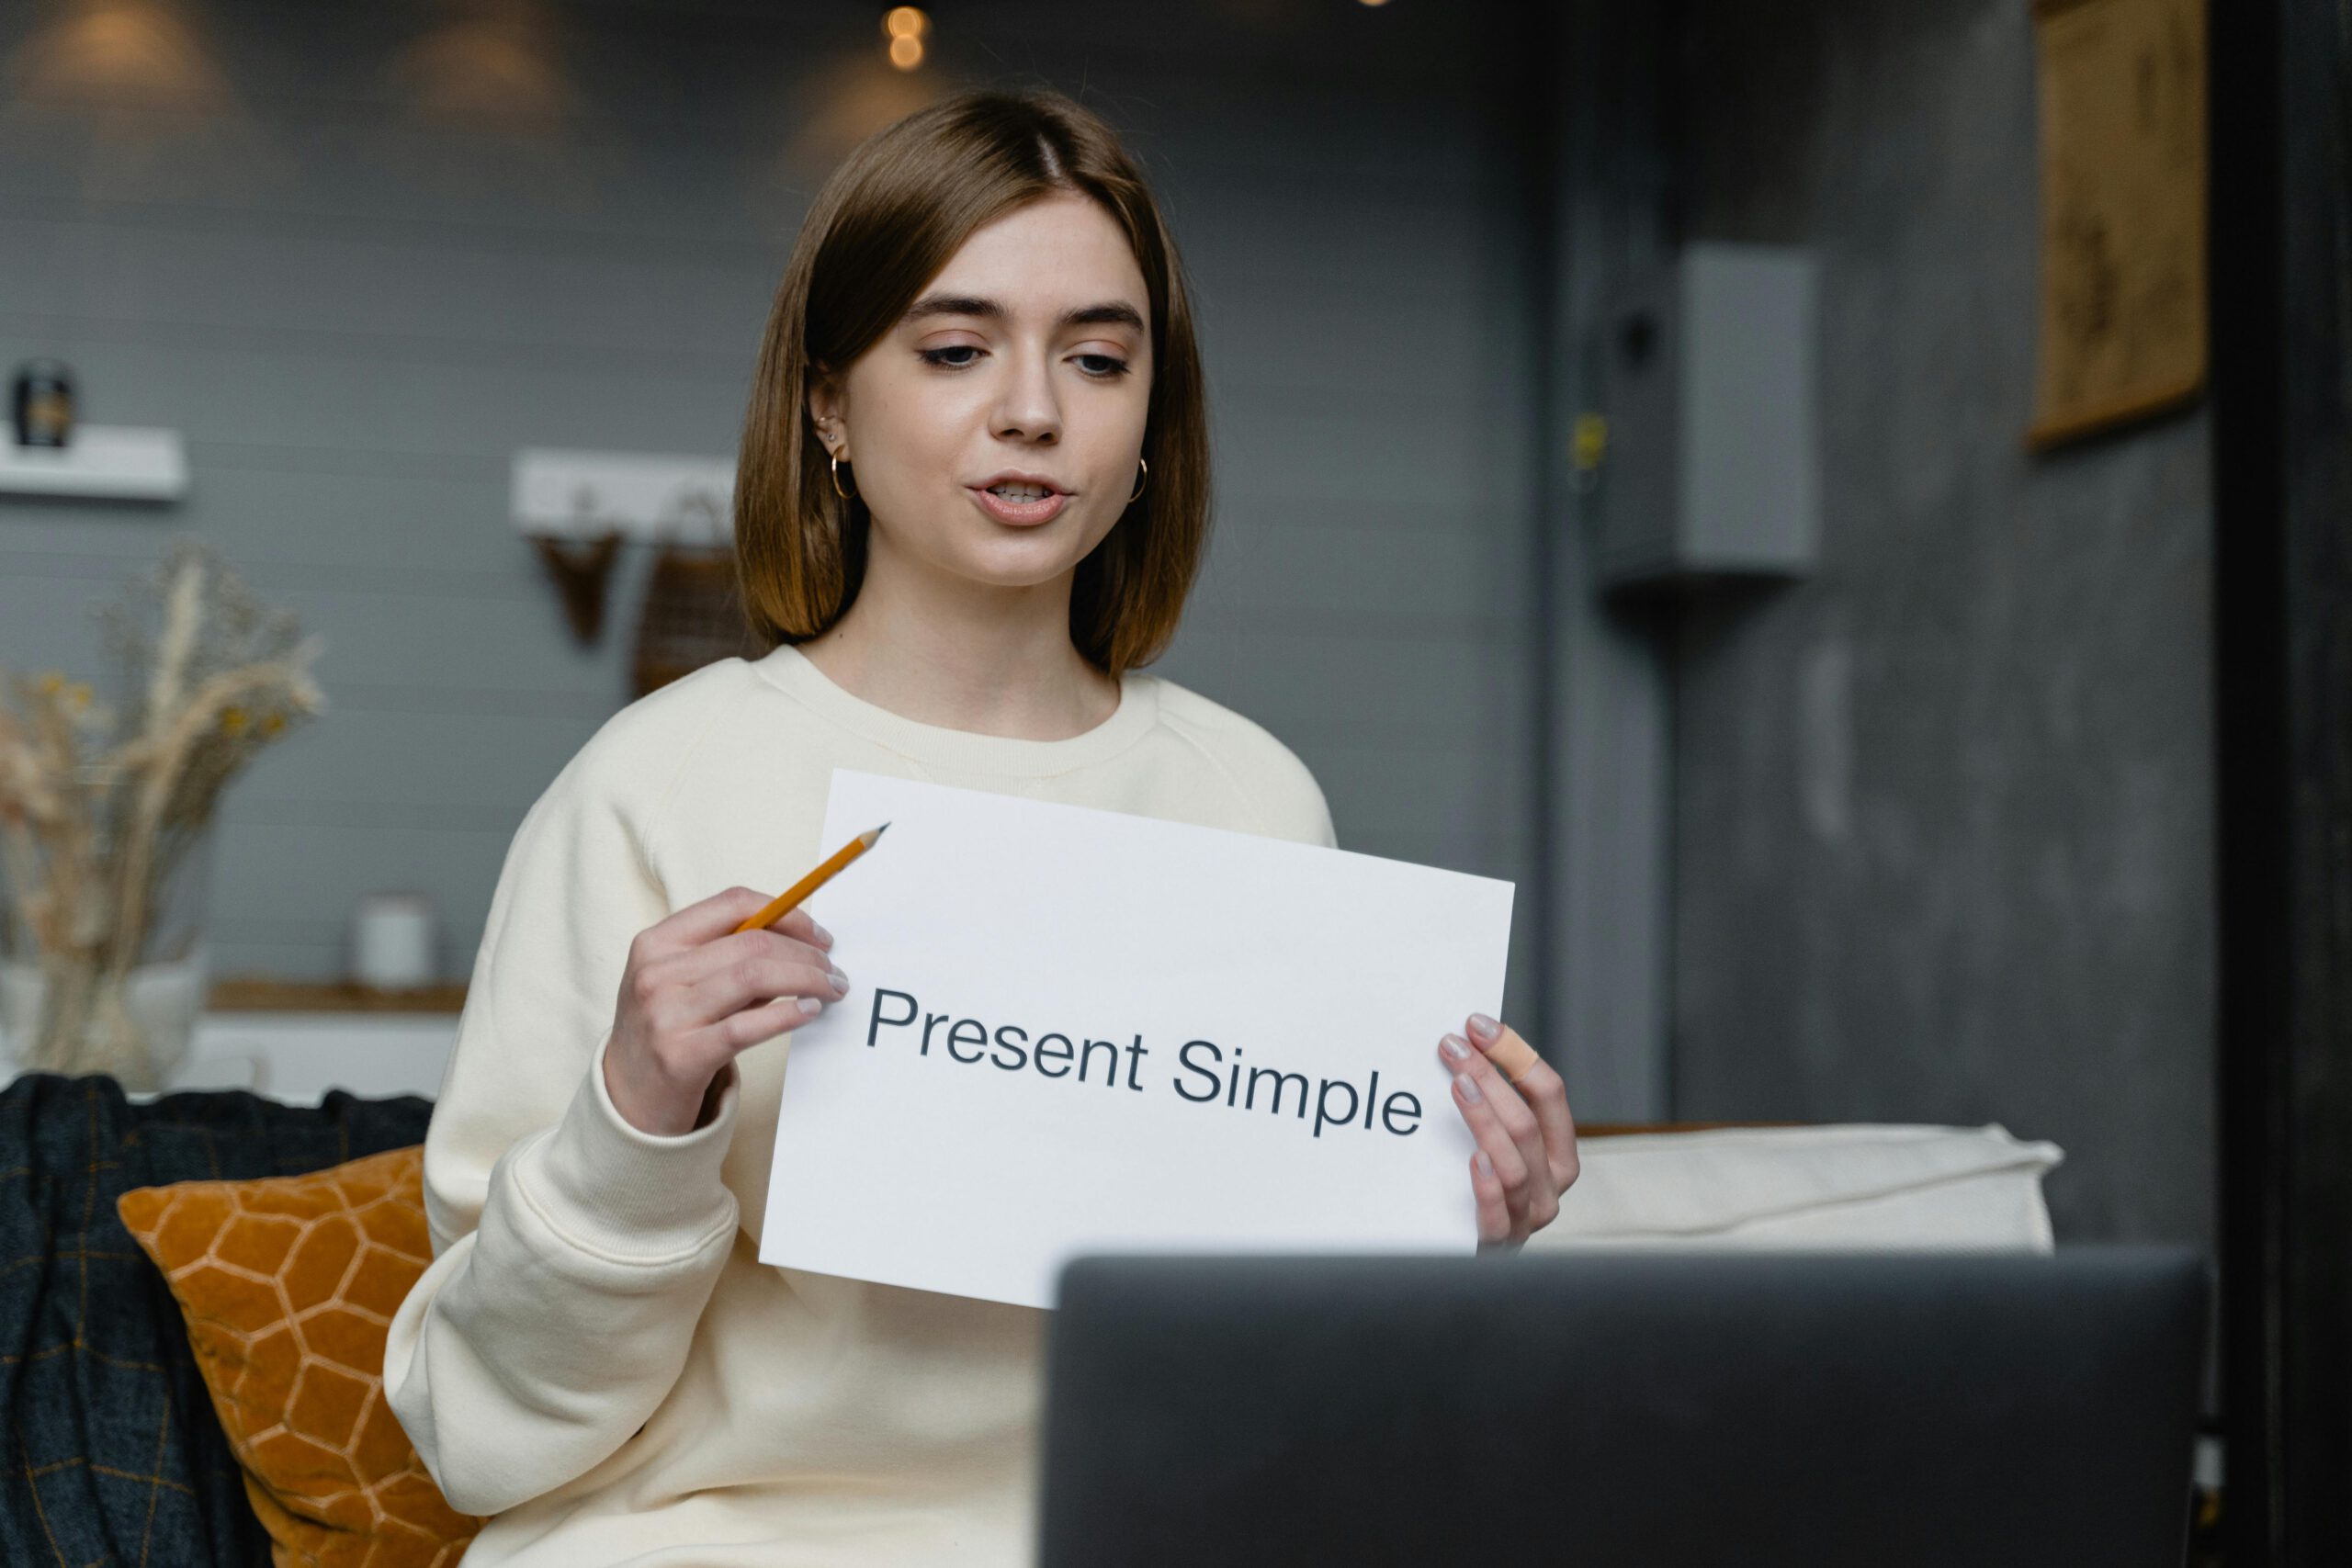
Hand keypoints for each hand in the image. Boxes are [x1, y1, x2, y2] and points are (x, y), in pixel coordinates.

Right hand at [603, 887, 846, 1136]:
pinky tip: (809, 1012)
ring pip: (754, 977)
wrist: (627, 1098)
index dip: (787, 913)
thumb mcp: (684, 982)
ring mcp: (665, 1014)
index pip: (732, 905)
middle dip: (807, 953)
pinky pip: (746, 1026)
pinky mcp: (681, 1055)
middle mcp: (656, 973)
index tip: (819, 935)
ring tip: (831, 989)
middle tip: (835, 970)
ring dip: (807, 979)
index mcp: (656, 942)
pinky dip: (786, 1015)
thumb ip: (731, 957)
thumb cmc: (667, 1029)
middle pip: (753, 942)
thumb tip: (802, 941)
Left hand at [1438, 1013, 1578, 1250]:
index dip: (1515, 1054)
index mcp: (1557, 1153)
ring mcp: (1526, 1218)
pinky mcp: (1498, 1245)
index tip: (1477, 1024)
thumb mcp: (1493, 1144)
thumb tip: (1463, 1043)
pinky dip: (1489, 1186)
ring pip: (1516, 1164)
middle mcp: (1550, 1186)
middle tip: (1453, 1047)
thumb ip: (1491, 1105)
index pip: (1550, 1094)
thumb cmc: (1474, 1190)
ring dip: (1485, 1118)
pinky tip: (1472, 1159)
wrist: (1455, 1257)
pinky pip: (1499, 1217)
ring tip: (1458, 1085)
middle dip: (1491, 1077)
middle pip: (1528, 1123)